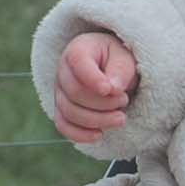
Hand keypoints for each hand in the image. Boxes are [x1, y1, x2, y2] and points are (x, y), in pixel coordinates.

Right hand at [54, 30, 137, 145]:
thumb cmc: (116, 59)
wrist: (108, 67)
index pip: (78, 63)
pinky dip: (80, 134)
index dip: (94, 80)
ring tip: (120, 117)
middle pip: (75, 93)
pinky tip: (99, 135)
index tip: (112, 90)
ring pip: (69, 112)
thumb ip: (120, 70)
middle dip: (103, 103)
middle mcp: (62, 70)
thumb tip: (113, 89)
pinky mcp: (61, 109)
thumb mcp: (124, 58)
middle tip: (124, 100)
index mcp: (77, 50)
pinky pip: (63, 125)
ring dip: (98, 120)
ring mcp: (59, 92)